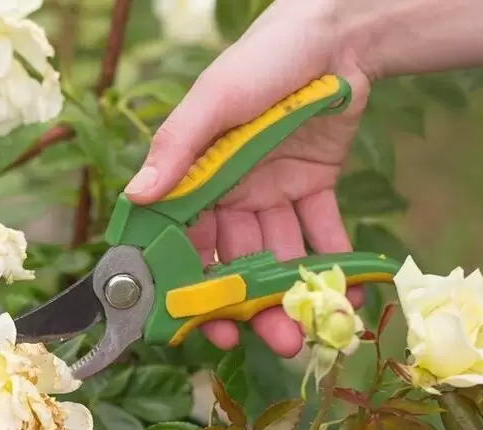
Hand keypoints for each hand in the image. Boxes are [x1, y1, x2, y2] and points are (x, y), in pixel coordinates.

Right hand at [126, 0, 370, 357]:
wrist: (337, 35)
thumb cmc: (262, 60)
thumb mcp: (214, 101)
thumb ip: (176, 149)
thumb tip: (135, 198)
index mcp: (194, 177)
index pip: (182, 243)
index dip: (187, 286)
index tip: (198, 326)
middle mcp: (227, 192)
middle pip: (231, 261)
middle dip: (245, 304)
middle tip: (265, 342)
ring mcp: (270, 193)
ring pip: (274, 257)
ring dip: (288, 296)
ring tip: (306, 333)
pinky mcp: (313, 188)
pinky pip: (321, 235)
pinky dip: (335, 266)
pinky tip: (347, 300)